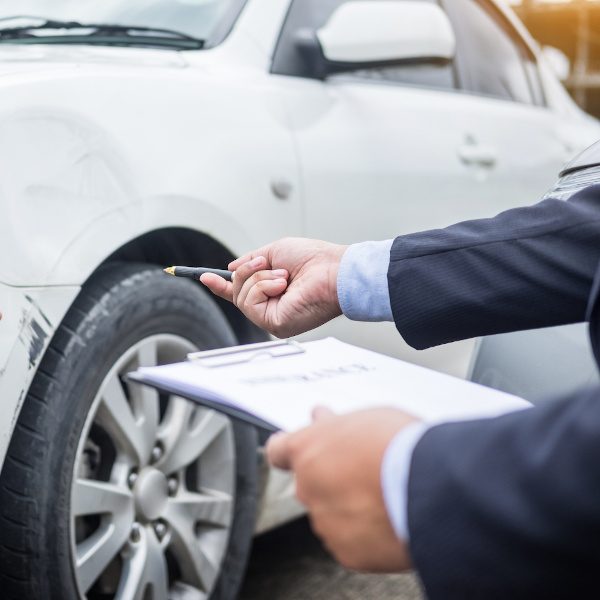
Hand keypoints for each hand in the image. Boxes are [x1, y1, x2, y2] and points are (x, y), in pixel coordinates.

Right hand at [200, 238, 346, 337]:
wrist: (333, 270)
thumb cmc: (314, 260)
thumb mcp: (275, 252)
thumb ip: (251, 261)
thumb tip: (230, 269)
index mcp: (273, 293)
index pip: (243, 293)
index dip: (222, 286)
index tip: (205, 277)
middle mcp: (272, 308)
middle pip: (237, 292)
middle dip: (248, 272)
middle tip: (267, 264)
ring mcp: (273, 319)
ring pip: (241, 296)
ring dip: (259, 277)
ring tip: (284, 276)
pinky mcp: (275, 325)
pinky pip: (250, 302)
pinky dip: (263, 286)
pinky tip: (282, 285)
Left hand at [266, 407, 418, 571]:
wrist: (428, 486)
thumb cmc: (398, 445)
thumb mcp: (364, 418)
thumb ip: (336, 426)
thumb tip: (326, 421)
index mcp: (306, 449)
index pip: (278, 451)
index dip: (289, 452)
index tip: (299, 452)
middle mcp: (307, 486)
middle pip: (310, 482)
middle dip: (330, 476)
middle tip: (359, 469)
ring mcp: (324, 520)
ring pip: (330, 512)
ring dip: (347, 505)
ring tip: (382, 494)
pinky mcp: (345, 550)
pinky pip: (349, 539)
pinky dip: (363, 532)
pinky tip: (386, 518)